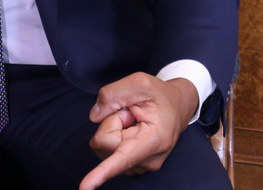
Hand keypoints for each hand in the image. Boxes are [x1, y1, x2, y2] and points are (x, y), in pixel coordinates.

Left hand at [79, 73, 197, 189]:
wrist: (177, 106)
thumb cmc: (159, 95)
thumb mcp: (139, 82)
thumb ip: (113, 95)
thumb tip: (95, 116)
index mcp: (154, 139)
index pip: (123, 157)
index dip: (102, 173)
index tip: (85, 187)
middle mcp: (148, 159)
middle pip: (105, 143)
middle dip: (111, 121)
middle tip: (130, 112)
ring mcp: (141, 165)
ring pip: (105, 147)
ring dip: (113, 128)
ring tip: (133, 119)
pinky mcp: (133, 166)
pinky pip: (108, 151)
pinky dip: (115, 135)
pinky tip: (131, 128)